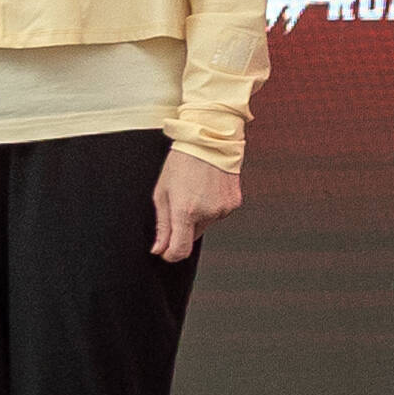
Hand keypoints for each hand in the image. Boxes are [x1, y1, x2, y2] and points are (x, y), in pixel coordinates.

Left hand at [151, 147, 242, 264]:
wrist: (209, 140)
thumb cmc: (181, 162)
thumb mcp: (162, 192)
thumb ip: (162, 224)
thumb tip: (159, 249)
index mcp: (185, 211)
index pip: (180, 250)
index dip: (170, 254)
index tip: (165, 250)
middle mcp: (207, 213)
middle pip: (192, 236)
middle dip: (183, 228)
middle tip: (179, 203)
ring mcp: (223, 209)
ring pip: (206, 224)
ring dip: (198, 216)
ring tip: (195, 190)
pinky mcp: (233, 203)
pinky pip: (218, 214)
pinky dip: (212, 207)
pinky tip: (208, 188)